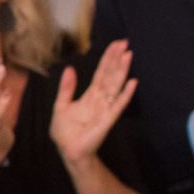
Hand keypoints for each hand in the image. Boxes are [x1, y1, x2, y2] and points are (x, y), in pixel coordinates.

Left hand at [49, 41, 137, 165]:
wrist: (68, 150)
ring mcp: (106, 108)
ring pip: (115, 85)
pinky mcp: (108, 119)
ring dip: (122, 71)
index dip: (108, 58)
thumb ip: (66, 88)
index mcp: (90, 95)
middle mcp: (100, 99)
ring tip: (128, 55)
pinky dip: (125, 94)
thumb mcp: (61, 106)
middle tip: (125, 43)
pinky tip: (132, 83)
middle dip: (117, 59)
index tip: (115, 44)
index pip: (101, 73)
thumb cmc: (65, 131)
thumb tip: (69, 68)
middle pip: (110, 75)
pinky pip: (118, 104)